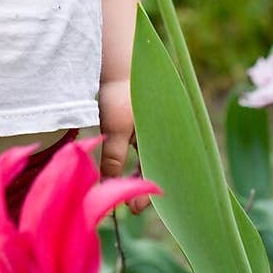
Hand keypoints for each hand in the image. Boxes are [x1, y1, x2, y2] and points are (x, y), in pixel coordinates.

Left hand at [97, 77, 152, 215]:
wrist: (120, 63)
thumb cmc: (119, 94)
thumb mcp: (115, 128)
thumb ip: (114, 157)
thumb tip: (109, 184)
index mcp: (161, 137)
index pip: (156, 172)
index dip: (146, 191)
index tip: (135, 208)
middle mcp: (163, 133)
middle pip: (156, 166)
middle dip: (144, 185)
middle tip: (132, 206)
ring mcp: (156, 126)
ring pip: (150, 157)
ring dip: (139, 173)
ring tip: (126, 188)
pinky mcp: (147, 120)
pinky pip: (145, 145)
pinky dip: (136, 157)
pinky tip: (124, 166)